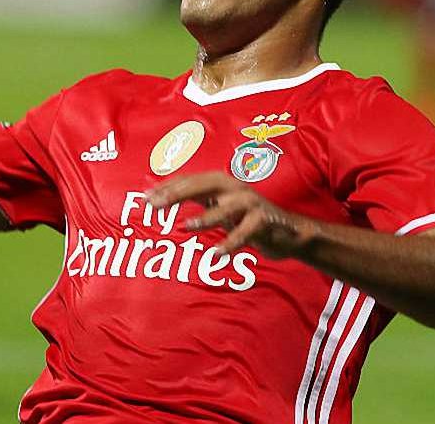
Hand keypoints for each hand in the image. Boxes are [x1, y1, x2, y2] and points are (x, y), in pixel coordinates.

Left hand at [146, 171, 314, 258]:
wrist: (290, 233)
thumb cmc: (247, 219)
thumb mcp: (221, 208)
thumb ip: (198, 200)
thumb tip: (162, 197)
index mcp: (222, 183)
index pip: (190, 180)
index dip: (167, 187)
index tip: (145, 198)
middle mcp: (235, 188)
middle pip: (204, 185)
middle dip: (178, 194)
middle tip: (155, 205)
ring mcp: (251, 204)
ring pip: (226, 208)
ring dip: (206, 218)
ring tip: (186, 228)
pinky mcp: (265, 222)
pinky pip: (245, 233)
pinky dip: (230, 243)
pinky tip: (215, 254)